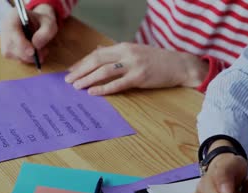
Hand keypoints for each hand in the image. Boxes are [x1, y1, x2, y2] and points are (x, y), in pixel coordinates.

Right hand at [0, 4, 57, 62]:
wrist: (38, 23)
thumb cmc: (43, 22)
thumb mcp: (49, 24)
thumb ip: (46, 32)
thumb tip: (36, 45)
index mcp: (14, 15)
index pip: (12, 30)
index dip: (21, 43)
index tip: (32, 52)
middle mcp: (5, 27)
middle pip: (10, 46)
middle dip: (27, 54)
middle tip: (42, 55)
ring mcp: (4, 39)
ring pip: (12, 54)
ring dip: (28, 57)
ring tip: (41, 51)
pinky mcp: (7, 50)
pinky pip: (15, 58)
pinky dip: (26, 59)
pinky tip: (34, 53)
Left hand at [64, 43, 207, 94]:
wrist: (179, 65)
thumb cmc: (157, 60)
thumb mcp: (136, 51)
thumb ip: (117, 53)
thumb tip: (98, 51)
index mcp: (124, 46)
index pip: (97, 53)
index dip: (82, 62)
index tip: (71, 70)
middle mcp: (126, 53)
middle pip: (97, 60)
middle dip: (80, 70)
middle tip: (68, 79)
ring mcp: (133, 65)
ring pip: (104, 71)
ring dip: (88, 78)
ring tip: (76, 86)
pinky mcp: (140, 77)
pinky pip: (118, 83)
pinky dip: (103, 88)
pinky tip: (93, 92)